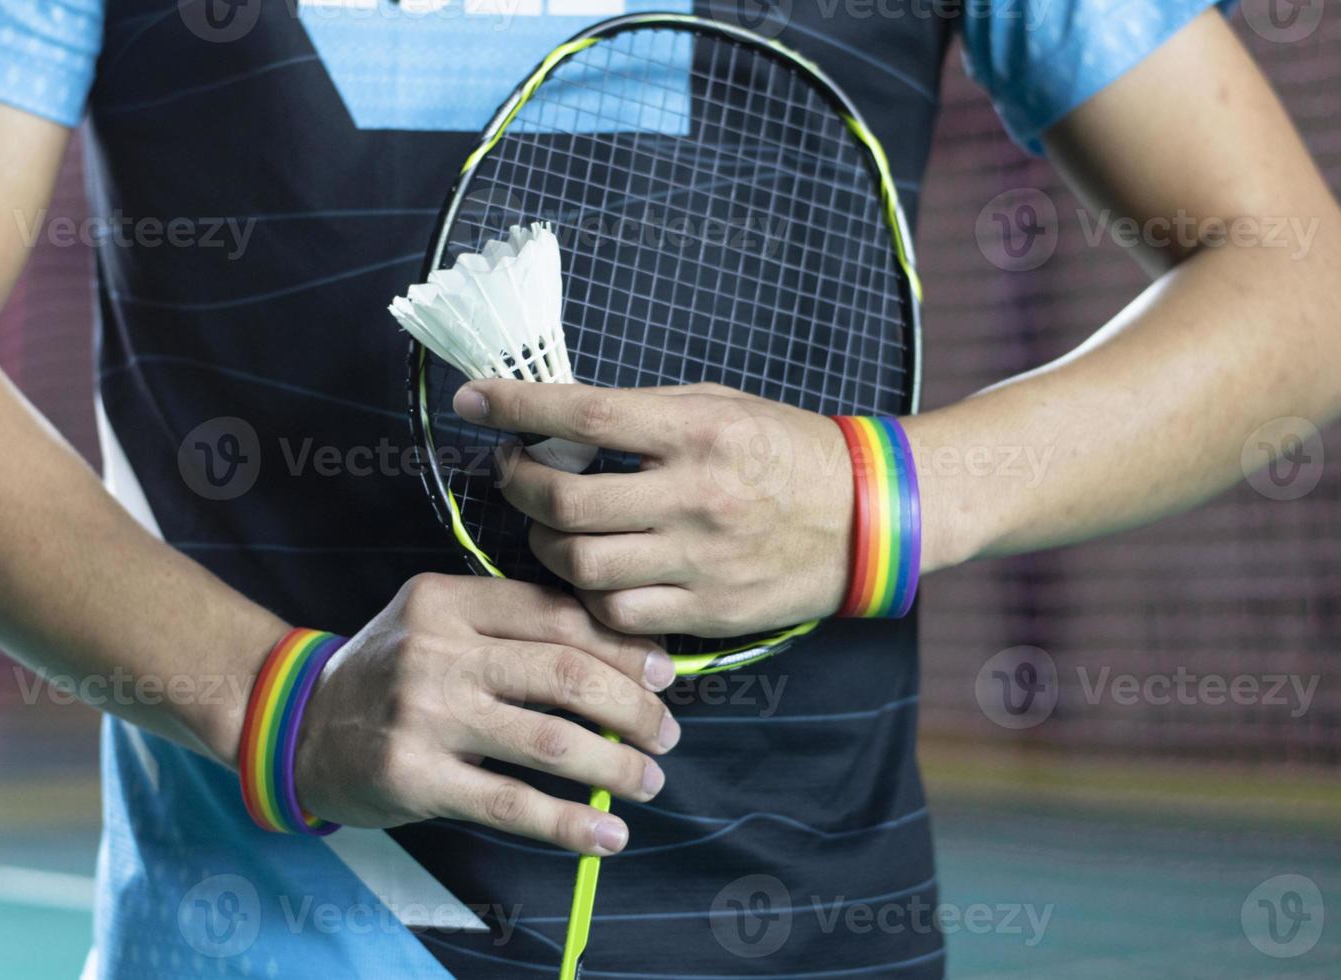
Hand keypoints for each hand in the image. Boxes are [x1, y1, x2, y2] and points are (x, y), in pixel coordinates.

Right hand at [293, 574, 678, 854]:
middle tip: (667, 733)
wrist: (298, 723)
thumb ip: (512, 625)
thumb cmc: (390, 671)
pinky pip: (511, 804)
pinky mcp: (414, 778)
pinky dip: (569, 822)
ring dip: (617, 766)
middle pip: (566, 673)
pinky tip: (607, 834)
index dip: (624, 647)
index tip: (665, 675)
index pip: (559, 616)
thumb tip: (625, 655)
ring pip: (550, 741)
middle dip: (634, 708)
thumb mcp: (437, 621)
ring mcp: (424, 715)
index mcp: (449, 600)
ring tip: (649, 781)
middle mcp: (437, 650)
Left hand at [453, 380, 853, 636]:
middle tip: (513, 469)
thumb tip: (556, 416)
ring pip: (580, 566)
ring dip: (544, 543)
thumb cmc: (786, 450)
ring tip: (550, 522)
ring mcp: (701, 561)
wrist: (867, 518)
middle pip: (567, 502)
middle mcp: (696, 496)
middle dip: (519, 485)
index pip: (586, 414)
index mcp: (698, 431)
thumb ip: (643, 413)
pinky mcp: (708, 611)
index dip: (517, 406)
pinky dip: (588, 592)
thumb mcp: (720, 406)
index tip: (473, 401)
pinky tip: (591, 568)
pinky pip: (618, 612)